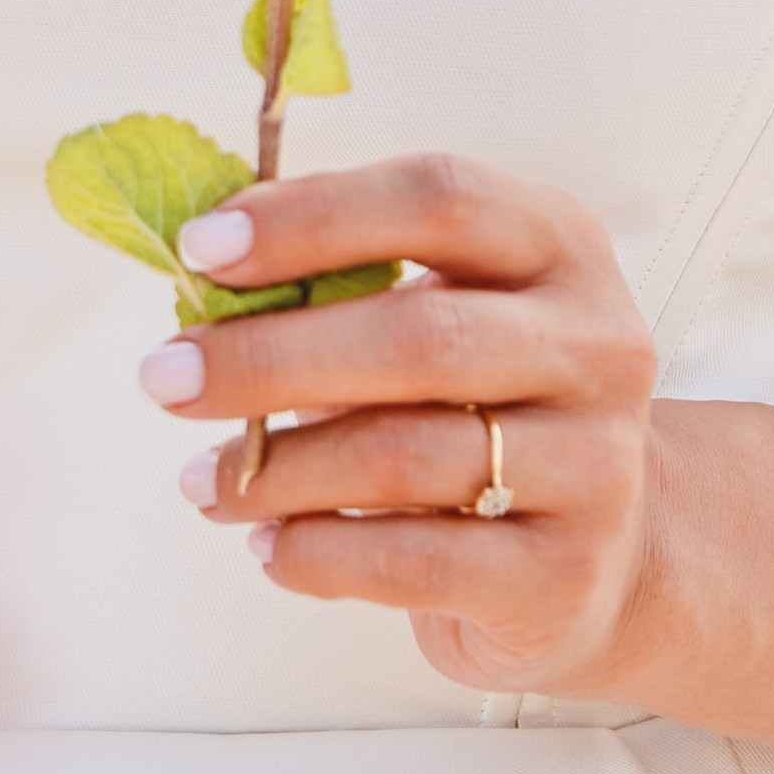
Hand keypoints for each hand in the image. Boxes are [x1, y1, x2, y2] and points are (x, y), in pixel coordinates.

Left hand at [135, 155, 663, 696]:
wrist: (610, 555)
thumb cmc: (487, 410)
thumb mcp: (446, 316)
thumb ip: (343, 287)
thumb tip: (195, 275)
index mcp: (560, 246)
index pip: (438, 199)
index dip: (312, 218)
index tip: (200, 249)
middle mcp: (598, 345)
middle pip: (420, 334)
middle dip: (269, 355)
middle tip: (164, 376)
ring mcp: (595, 465)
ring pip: (404, 456)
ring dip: (275, 469)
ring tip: (200, 481)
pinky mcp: (565, 574)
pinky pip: (412, 563)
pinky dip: (316, 554)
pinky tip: (267, 545)